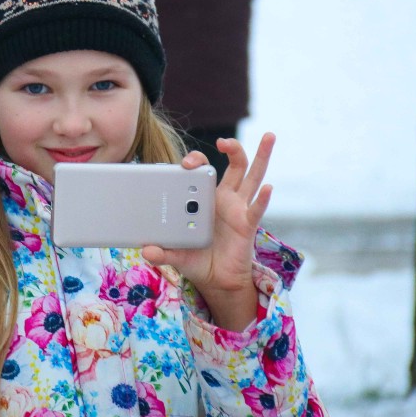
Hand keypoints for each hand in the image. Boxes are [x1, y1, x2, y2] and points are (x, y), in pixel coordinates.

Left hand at [142, 134, 275, 331]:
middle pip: (234, 165)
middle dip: (232, 148)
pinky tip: (268, 188)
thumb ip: (161, 252)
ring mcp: (238, 209)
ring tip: (269, 136)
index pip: (203, 170)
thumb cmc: (196, 260)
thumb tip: (146, 251)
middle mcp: (224, 198)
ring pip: (253, 177)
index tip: (186, 163)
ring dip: (262, 156)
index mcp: (205, 198)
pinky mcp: (247, 225)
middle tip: (224, 141)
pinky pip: (256, 209)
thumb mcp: (174, 255)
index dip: (196, 161)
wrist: (216, 281)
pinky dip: (264, 198)